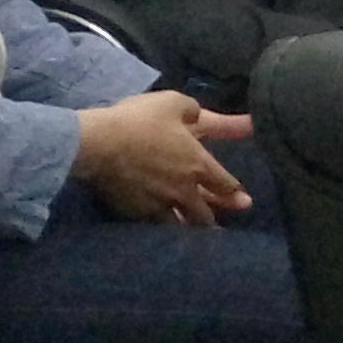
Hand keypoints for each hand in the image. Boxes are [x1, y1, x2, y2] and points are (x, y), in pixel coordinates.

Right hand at [72, 91, 251, 225]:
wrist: (98, 144)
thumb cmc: (138, 121)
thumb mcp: (172, 103)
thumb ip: (192, 110)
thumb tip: (198, 114)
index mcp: (198, 163)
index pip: (225, 184)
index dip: (234, 193)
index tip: (244, 201)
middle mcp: (184, 189)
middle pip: (206, 212)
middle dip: (216, 219)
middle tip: (221, 227)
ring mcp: (160, 204)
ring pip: (183, 225)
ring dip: (191, 230)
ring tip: (197, 239)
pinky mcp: (136, 213)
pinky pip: (156, 228)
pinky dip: (164, 232)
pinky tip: (166, 237)